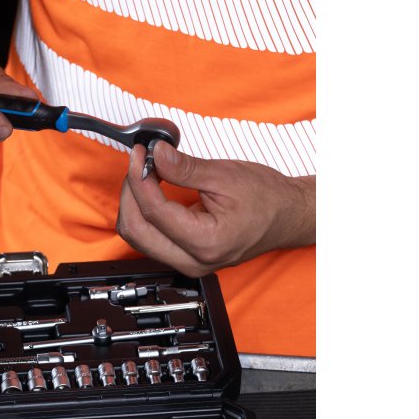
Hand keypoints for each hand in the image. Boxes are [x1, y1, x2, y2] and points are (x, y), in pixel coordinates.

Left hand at [116, 142, 315, 276]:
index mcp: (206, 243)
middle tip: (139, 163)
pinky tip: (151, 190)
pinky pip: (150, 238)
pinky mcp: (185, 257)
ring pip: (139, 238)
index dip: (139, 179)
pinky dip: (144, 212)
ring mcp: (188, 263)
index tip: (140, 155)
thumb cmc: (267, 200)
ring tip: (145, 174)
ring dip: (134, 204)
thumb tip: (156, 155)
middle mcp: (194, 261)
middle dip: (131, 193)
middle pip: (136, 231)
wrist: (287, 216)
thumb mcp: (225, 176)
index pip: (153, 212)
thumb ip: (185, 168)